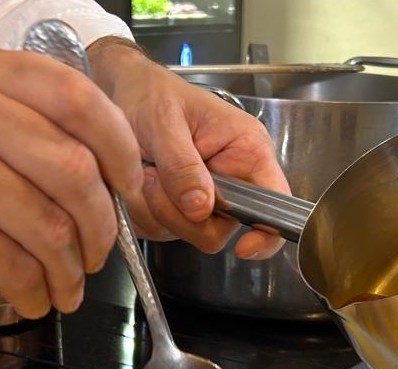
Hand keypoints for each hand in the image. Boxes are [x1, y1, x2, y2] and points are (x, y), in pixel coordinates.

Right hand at [0, 41, 142, 316]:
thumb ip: (19, 127)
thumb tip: (107, 174)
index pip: (76, 96)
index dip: (120, 147)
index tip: (131, 186)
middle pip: (74, 167)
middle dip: (102, 225)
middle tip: (100, 254)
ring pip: (50, 224)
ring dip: (69, 270)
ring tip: (66, 287)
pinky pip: (15, 263)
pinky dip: (33, 291)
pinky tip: (30, 297)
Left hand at [87, 38, 290, 259]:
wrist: (121, 92)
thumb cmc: (152, 93)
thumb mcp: (165, 121)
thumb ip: (182, 165)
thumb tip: (201, 208)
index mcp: (247, 151)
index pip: (275, 204)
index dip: (266, 232)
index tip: (244, 247)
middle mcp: (232, 180)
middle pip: (220, 229)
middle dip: (182, 216)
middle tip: (154, 180)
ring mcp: (205, 200)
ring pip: (189, 233)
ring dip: (158, 211)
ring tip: (146, 172)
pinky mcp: (179, 211)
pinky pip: (164, 230)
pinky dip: (144, 212)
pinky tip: (140, 183)